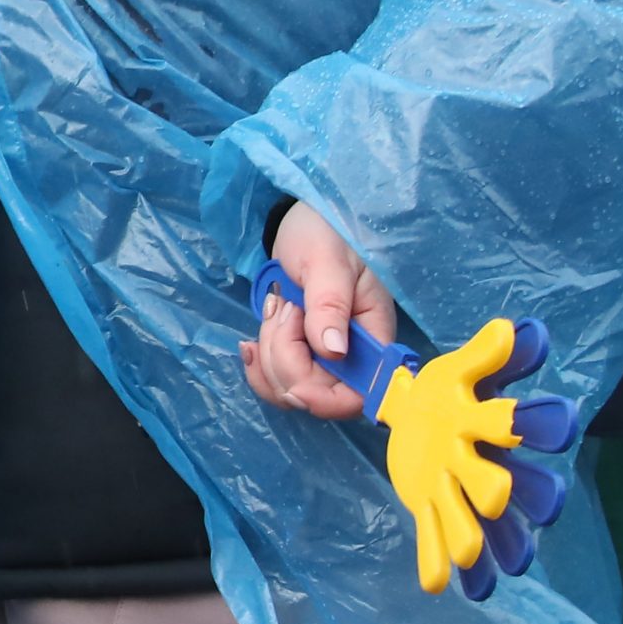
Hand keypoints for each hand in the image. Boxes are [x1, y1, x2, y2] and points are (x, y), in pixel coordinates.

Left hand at [239, 201, 395, 421]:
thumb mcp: (327, 262)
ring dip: (269, 354)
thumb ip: (330, 304)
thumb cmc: (325, 234)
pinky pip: (275, 379)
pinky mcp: (299, 353)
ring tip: (276, 309)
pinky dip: (258, 364)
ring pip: (289, 388)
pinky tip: (249, 344)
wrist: (306, 223)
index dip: (326, 400)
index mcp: (373, 337)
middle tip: (284, 309)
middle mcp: (353, 356)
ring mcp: (324, 358)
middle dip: (284, 359)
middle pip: (316, 393)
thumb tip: (333, 350)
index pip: (361, 395)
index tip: (293, 376)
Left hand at [377, 319, 527, 594]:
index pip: (513, 423)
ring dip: (472, 536)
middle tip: (511, 499)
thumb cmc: (441, 389)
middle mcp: (475, 462)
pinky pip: (433, 535)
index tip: (560, 423)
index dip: (535, 423)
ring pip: (466, 517)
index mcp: (482, 424)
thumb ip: (485, 355)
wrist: (408, 410)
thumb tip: (515, 330)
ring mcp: (451, 487)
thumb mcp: (456, 369)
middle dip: (503, 490)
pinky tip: (438, 585)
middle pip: (495, 479)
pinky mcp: (427, 503)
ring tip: (472, 554)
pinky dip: (436, 560)